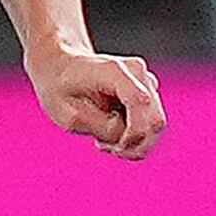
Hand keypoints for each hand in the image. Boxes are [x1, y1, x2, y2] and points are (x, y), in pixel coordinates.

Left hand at [30, 44, 162, 159]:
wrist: (61, 66)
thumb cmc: (60, 89)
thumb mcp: (68, 114)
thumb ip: (99, 126)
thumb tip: (125, 135)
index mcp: (114, 71)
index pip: (140, 103)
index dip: (135, 133)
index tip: (115, 148)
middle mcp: (137, 72)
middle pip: (155, 120)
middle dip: (134, 145)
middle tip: (104, 147)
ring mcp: (146, 81)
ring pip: (155, 125)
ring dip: (133, 143)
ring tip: (103, 140)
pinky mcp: (148, 92)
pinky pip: (150, 123)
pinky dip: (133, 137)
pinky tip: (110, 133)